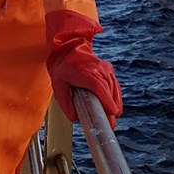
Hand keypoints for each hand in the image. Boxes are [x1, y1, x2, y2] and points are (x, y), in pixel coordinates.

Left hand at [46, 10, 122, 127]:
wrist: (68, 48)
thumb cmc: (62, 67)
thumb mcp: (58, 85)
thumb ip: (65, 103)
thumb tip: (74, 118)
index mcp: (86, 73)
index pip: (99, 87)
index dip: (107, 100)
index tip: (114, 113)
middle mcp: (98, 69)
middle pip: (109, 90)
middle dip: (112, 108)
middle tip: (111, 126)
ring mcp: (105, 68)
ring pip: (114, 88)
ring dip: (115, 103)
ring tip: (114, 118)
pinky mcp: (108, 69)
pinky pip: (114, 84)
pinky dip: (115, 95)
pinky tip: (115, 107)